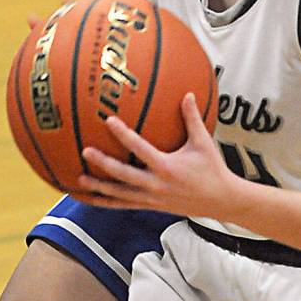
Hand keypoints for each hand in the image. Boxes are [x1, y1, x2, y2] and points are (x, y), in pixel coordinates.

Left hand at [77, 93, 236, 216]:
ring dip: (100, 188)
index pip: (140, 148)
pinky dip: (107, 203)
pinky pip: (125, 205)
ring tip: (79, 180)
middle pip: (124, 175)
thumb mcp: (203, 142)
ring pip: (120, 195)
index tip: (109, 121)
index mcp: (167, 167)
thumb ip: (192, 118)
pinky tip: (91, 199)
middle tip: (86, 151)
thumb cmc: (212, 169)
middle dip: (104, 164)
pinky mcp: (151, 206)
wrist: (221, 201)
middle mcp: (156, 184)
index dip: (123, 135)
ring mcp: (152, 198)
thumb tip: (188, 93)